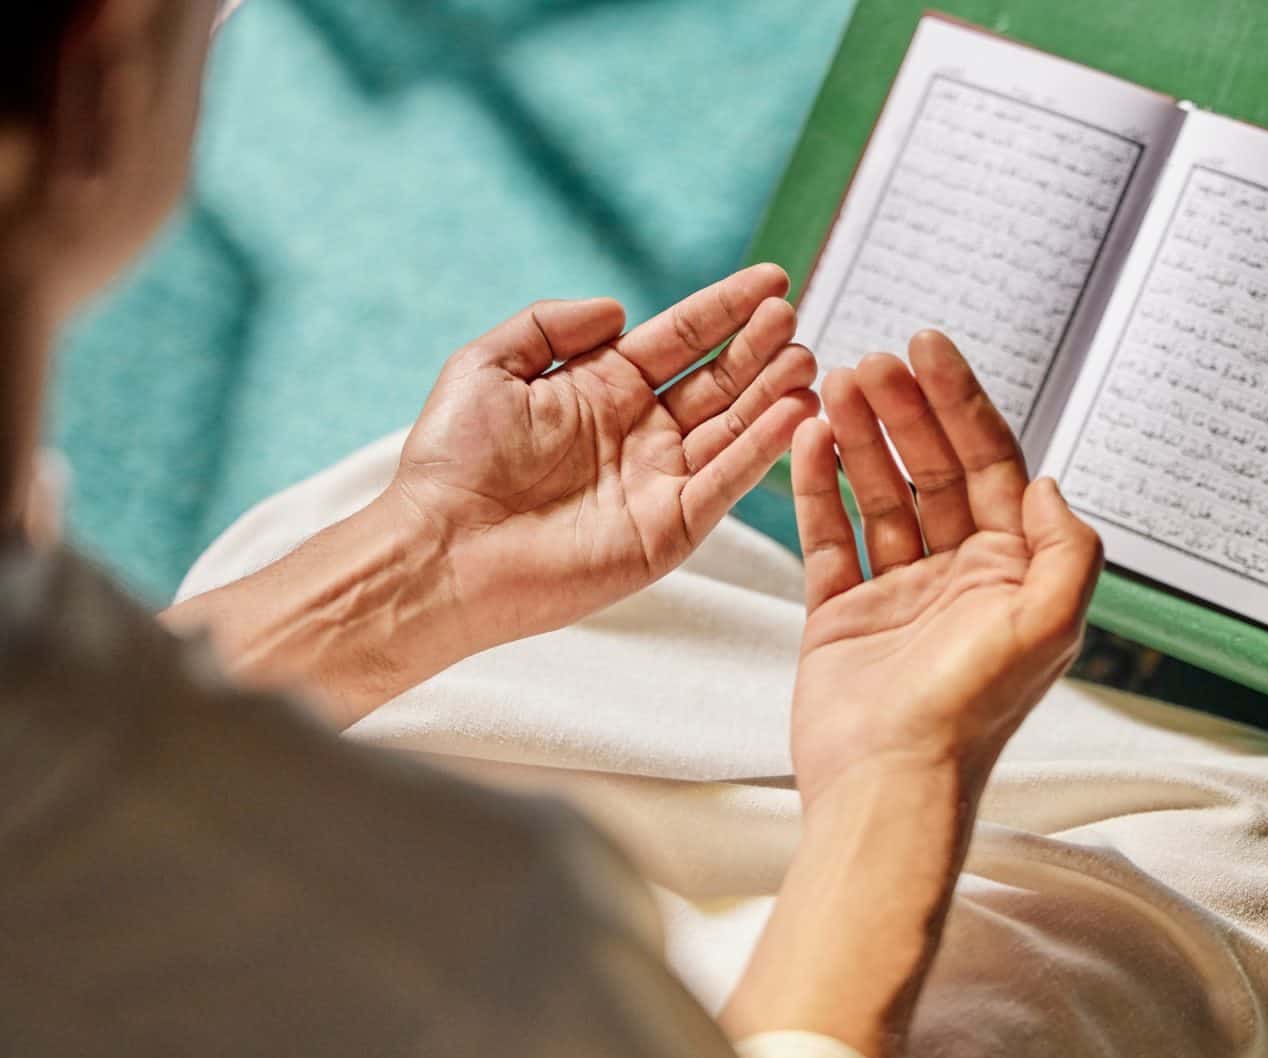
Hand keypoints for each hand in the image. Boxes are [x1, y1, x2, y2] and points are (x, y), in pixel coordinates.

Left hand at [388, 264, 818, 649]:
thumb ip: (551, 326)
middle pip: (718, 381)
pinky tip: (793, 412)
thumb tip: (620, 308)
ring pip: (734, 429)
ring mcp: (659, 481)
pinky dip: (763, 450)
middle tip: (793, 318)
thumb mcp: (488, 366)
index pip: (681, 339)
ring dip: (773, 393)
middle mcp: (640, 433)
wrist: (441, 549)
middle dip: (759, 348)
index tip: (771, 279)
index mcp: (601, 389)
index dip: (725, 309)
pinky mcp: (669, 529)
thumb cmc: (452, 461)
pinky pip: (726, 482)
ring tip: (806, 360)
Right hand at [789, 331, 1102, 806]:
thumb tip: (1049, 482)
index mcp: (1013, 575)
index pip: (992, 466)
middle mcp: (960, 578)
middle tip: (869, 360)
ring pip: (880, 495)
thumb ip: (1066, 548)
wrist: (885, 788)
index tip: (930, 347)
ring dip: (861, 438)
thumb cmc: (968, 716)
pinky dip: (817, 489)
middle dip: (904, 412)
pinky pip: (830, 536)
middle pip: (933, 470)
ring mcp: (899, 594)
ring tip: (834, 385)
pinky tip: (809, 442)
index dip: (962, 403)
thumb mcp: (1047, 626)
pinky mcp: (842, 614)